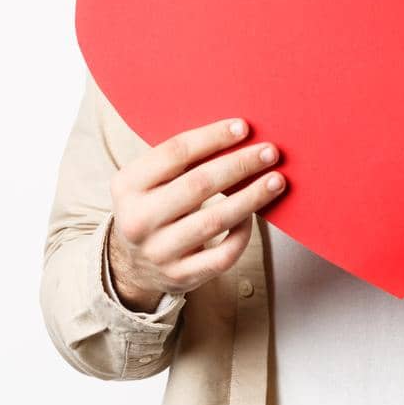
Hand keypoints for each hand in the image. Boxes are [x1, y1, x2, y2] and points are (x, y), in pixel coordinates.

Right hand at [107, 117, 286, 312]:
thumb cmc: (153, 206)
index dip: (213, 137)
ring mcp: (158, 252)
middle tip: (270, 152)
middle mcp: (138, 219)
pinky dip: (243, 233)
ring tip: (276, 180)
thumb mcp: (148, 181)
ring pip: (215, 220)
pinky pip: (223, 254)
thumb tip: (239, 134)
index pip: (175, 152)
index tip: (244, 127)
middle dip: (240, 164)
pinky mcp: (180, 276)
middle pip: (198, 185)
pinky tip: (254, 215)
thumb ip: (181, 160)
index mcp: (127, 185)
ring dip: (252, 197)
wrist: (131, 264)